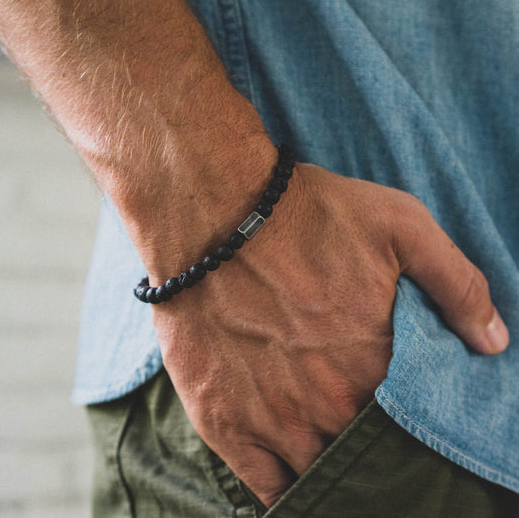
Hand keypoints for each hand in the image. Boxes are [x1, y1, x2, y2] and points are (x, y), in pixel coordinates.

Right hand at [151, 163, 508, 506]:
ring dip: (331, 468)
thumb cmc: (306, 217)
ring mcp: (277, 423)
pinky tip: (296, 477)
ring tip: (330, 446)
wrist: (214, 217)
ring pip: (321, 476)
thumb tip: (492, 342)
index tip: (402, 411)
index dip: (411, 420)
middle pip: (367, 451)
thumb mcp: (400, 226)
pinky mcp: (226, 424)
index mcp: (380, 366)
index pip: (416, 424)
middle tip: (358, 418)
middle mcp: (332, 406)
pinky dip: (288, 493)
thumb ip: (457, 285)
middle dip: (371, 440)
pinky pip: (268, 489)